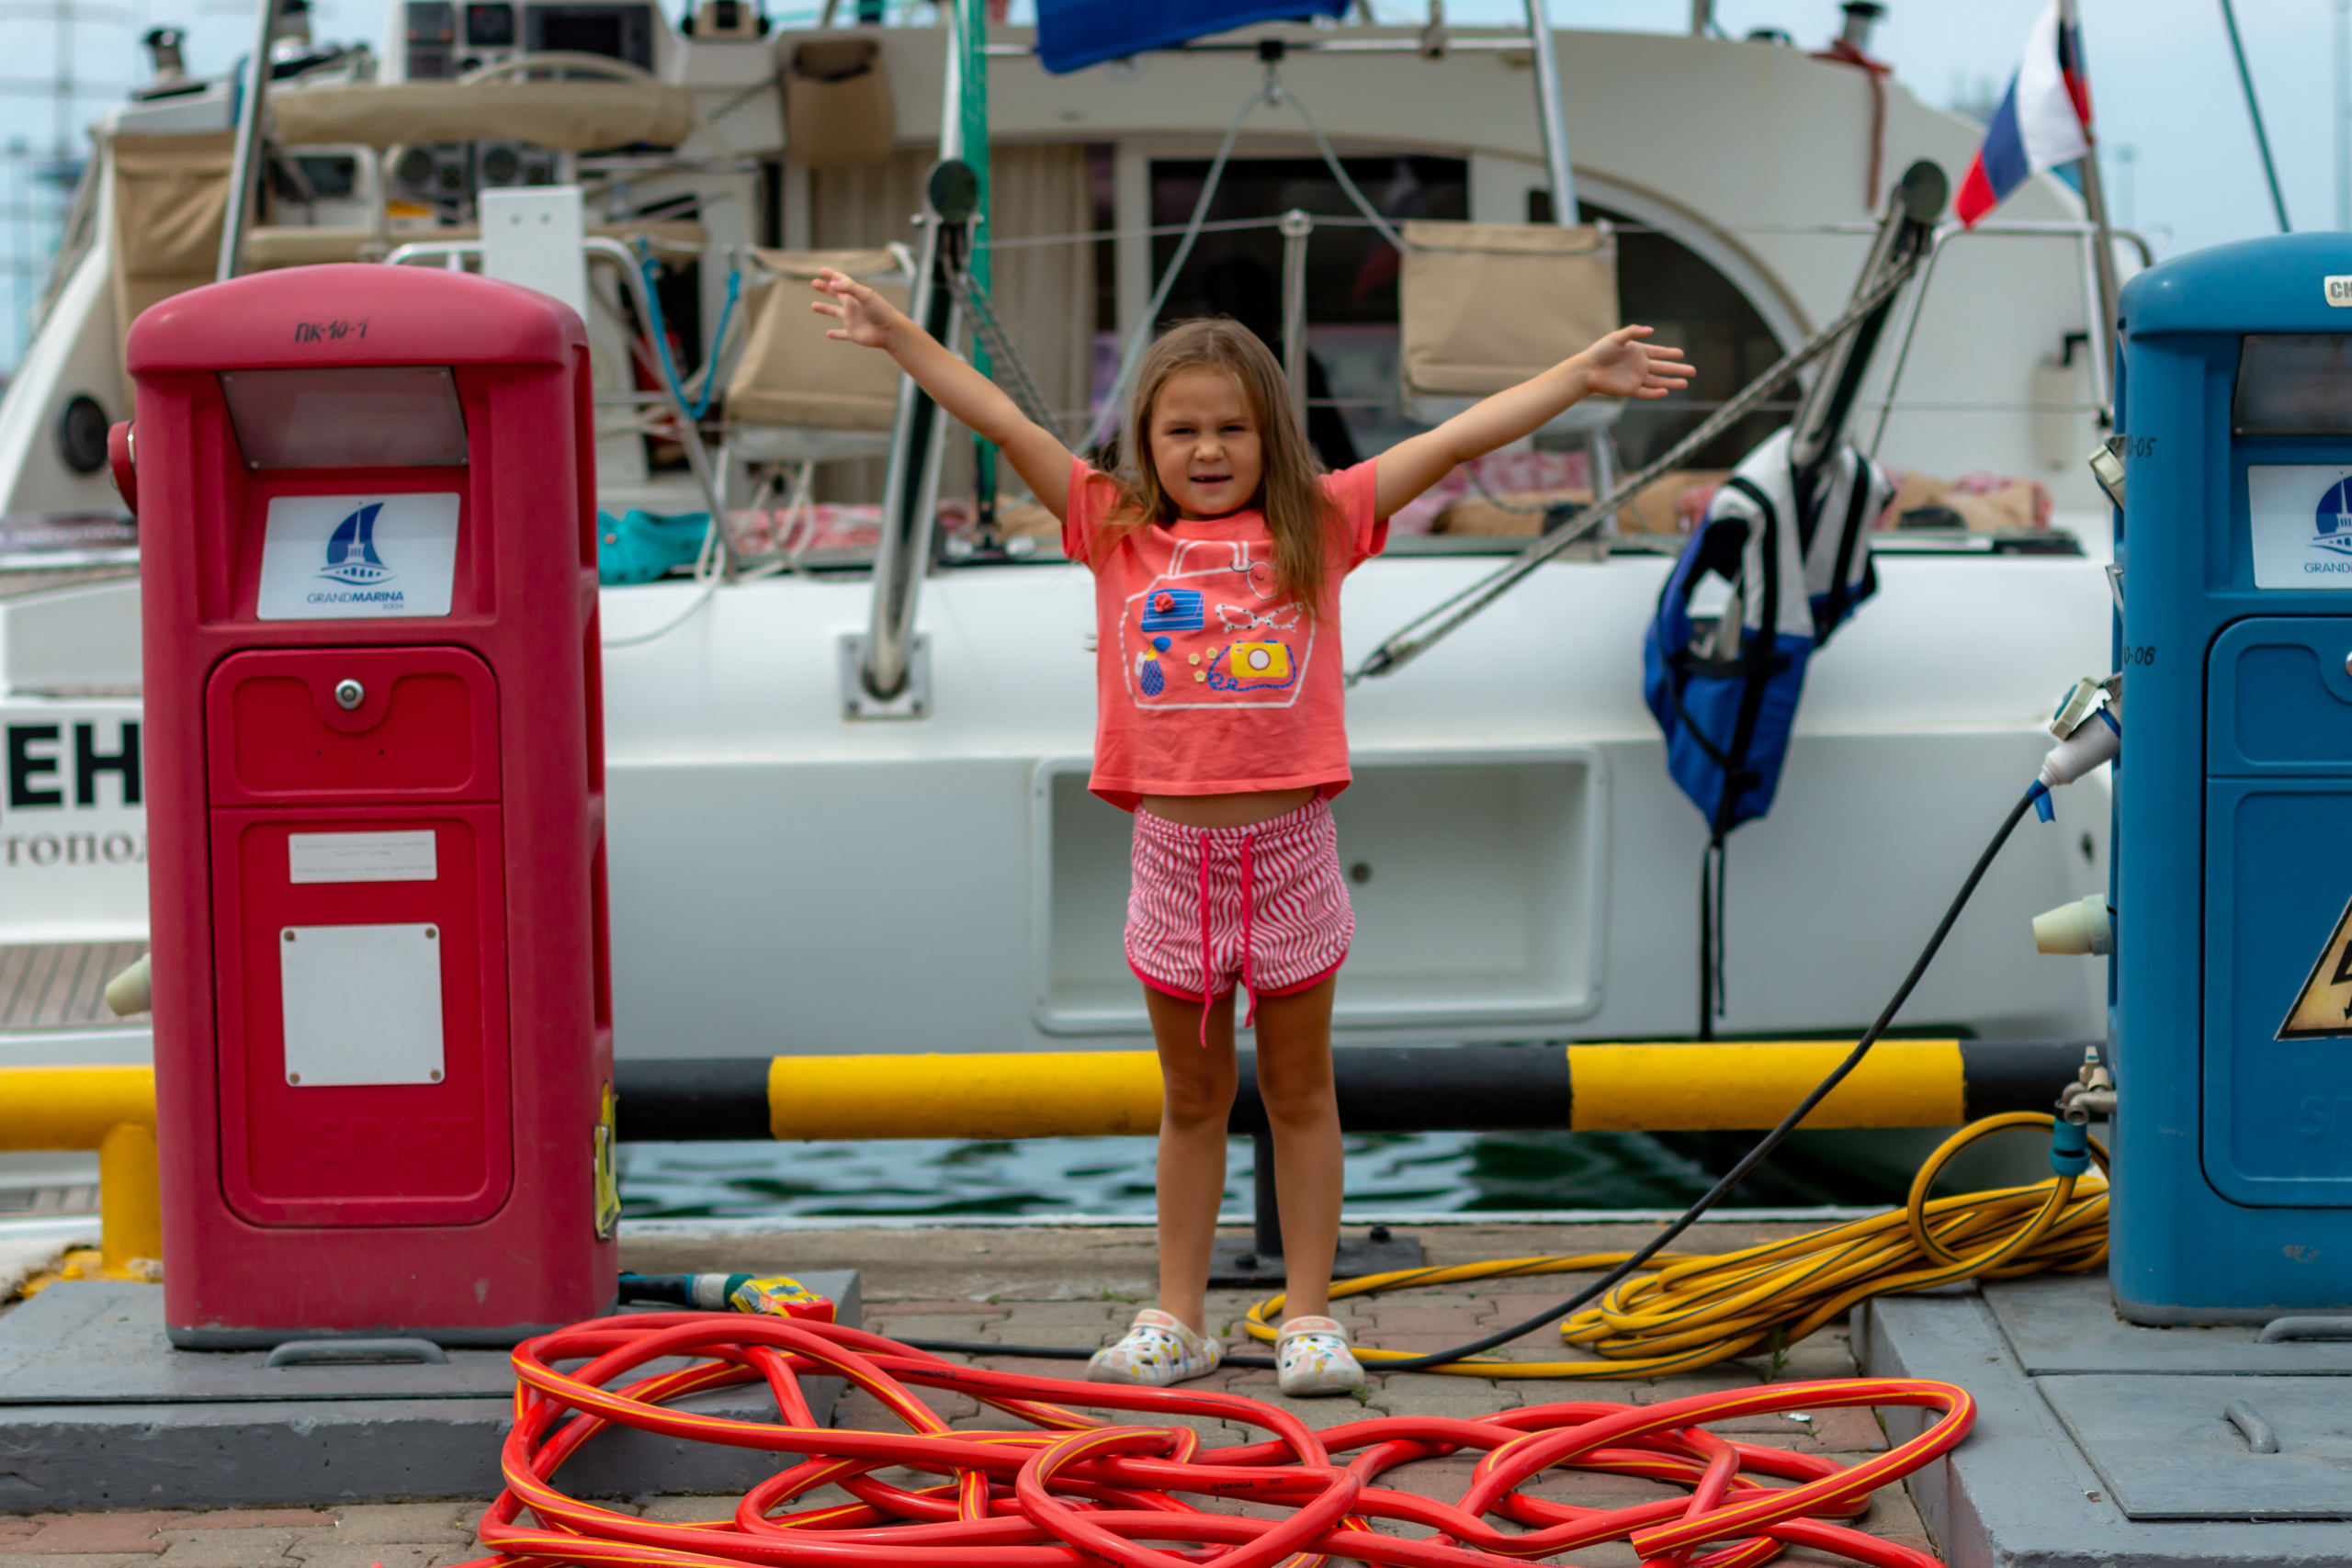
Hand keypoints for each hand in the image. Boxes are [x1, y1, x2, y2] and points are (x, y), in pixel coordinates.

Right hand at [809, 268, 903, 350]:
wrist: (890, 331)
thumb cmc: (881, 311)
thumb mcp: (866, 295)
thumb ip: (849, 288)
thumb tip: (832, 284)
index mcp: (856, 294)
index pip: (842, 281)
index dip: (832, 275)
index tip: (822, 270)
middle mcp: (853, 306)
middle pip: (836, 294)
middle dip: (825, 288)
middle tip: (814, 283)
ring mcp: (852, 319)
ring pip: (835, 313)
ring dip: (825, 309)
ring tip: (813, 306)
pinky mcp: (853, 333)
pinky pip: (842, 334)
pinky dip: (836, 334)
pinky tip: (828, 334)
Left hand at [1575, 324, 1692, 400]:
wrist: (1587, 369)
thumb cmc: (1600, 352)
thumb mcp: (1616, 338)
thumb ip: (1633, 333)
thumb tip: (1651, 330)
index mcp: (1638, 352)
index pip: (1658, 353)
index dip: (1669, 353)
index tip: (1681, 354)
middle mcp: (1640, 366)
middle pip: (1663, 368)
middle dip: (1678, 369)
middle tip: (1693, 371)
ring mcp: (1636, 378)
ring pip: (1658, 381)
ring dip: (1671, 382)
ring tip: (1685, 383)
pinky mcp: (1630, 389)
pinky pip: (1646, 392)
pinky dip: (1655, 393)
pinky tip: (1665, 391)